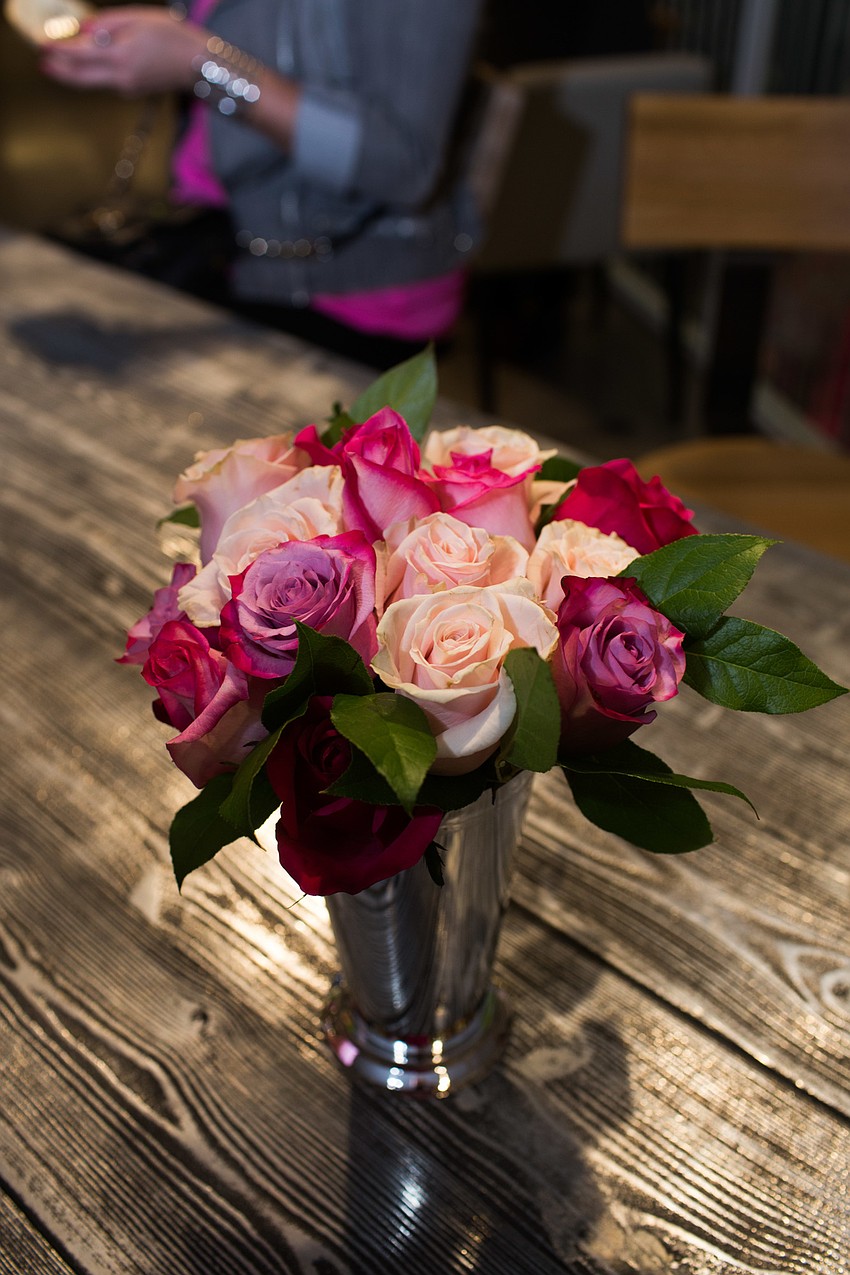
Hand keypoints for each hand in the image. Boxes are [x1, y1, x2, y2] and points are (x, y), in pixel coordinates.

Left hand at [39, 7, 209, 95]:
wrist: (198, 64)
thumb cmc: (173, 35)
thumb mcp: (138, 18)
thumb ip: (108, 23)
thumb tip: (83, 29)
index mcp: (120, 56)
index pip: (80, 55)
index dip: (59, 50)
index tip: (43, 45)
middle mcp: (120, 77)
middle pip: (81, 78)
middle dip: (60, 71)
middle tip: (44, 63)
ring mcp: (127, 87)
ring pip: (92, 82)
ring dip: (74, 74)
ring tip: (58, 64)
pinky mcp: (134, 90)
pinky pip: (107, 82)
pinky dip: (94, 74)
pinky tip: (89, 65)